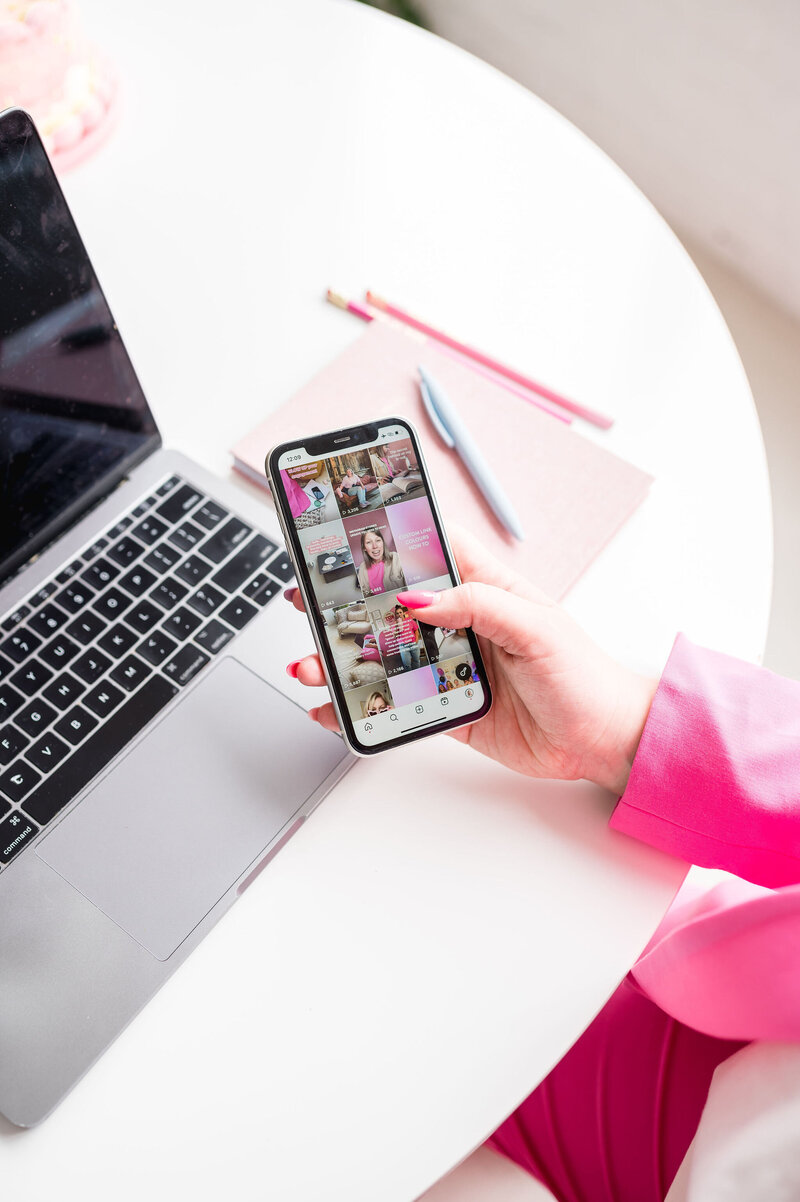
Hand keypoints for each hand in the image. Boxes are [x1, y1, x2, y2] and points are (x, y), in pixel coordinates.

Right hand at [286, 526, 655, 794]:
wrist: (604, 741)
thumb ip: (477, 606)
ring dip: (345, 657)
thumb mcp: (536, 627)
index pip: (428, 549)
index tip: (341, 529)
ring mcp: (450, 666)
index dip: (387, 537)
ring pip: (385, 655)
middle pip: (391, 605)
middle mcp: (460, 623)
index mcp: (483, 588)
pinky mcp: (447, 708)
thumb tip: (419, 599)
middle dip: (345, 602)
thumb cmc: (584, 675)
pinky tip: (332, 707)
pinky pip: (395, 704)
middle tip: (304, 598)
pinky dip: (361, 707)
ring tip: (311, 662)